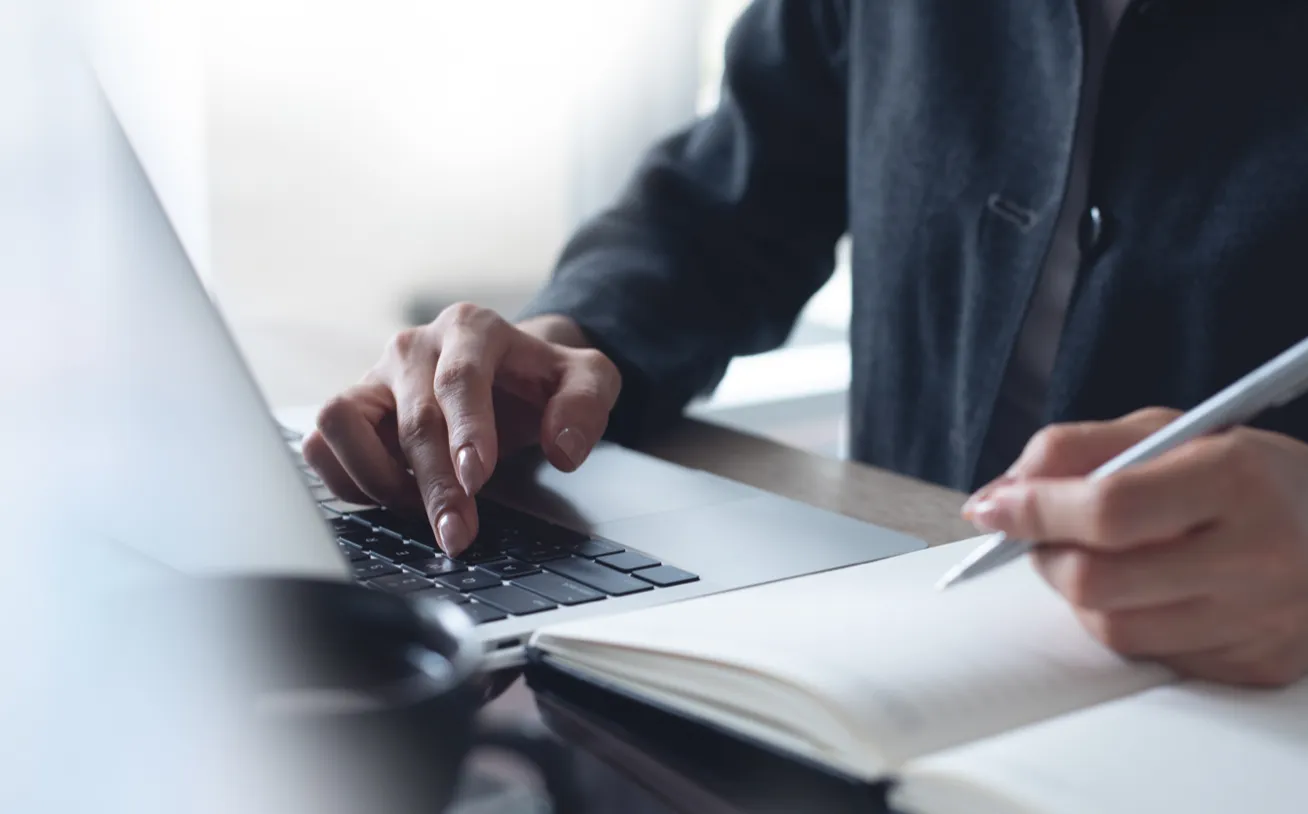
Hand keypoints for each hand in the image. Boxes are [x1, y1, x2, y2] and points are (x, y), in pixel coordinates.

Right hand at [301, 306, 620, 555]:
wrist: (508, 371)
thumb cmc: (540, 380)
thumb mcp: (587, 379)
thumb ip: (585, 405)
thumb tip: (563, 449)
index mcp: (472, 329)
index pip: (459, 379)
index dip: (466, 432)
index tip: (477, 480)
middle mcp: (414, 347)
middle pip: (411, 418)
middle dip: (434, 484)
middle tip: (457, 533)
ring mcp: (374, 376)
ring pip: (339, 421)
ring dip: (377, 478)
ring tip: (421, 509)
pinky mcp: (351, 408)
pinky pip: (321, 444)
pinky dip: (345, 479)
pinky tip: (391, 499)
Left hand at [962, 407, 1307, 686]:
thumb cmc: (1245, 472)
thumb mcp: (1170, 431)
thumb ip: (1076, 450)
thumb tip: (997, 495)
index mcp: (1233, 478)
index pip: (1108, 509)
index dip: (1035, 511)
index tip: (991, 508)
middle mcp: (1255, 555)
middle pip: (1097, 581)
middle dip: (1045, 555)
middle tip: (1039, 533)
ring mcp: (1260, 621)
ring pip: (1114, 628)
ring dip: (1079, 593)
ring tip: (1095, 557)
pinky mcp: (1258, 665)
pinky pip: (1153, 656)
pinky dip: (1127, 621)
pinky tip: (1148, 589)